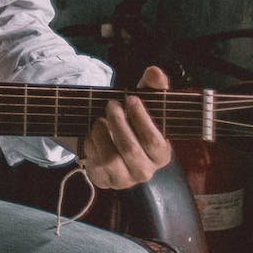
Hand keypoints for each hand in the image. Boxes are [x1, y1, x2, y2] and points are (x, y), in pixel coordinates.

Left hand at [79, 65, 173, 189]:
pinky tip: (92, 135)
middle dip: (118, 122)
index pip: (154, 141)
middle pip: (130, 149)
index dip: (141, 119)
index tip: (130, 98)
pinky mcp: (104, 181)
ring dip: (101, 133)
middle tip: (111, 104)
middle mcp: (146, 171)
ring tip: (100, 119)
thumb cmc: (131, 120)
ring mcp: (124, 179)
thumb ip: (152, 87)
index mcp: (161, 154)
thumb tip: (155, 72)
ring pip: (110, 158)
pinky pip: (94, 164)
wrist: (109, 139)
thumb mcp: (143, 103)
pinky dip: (90, 144)